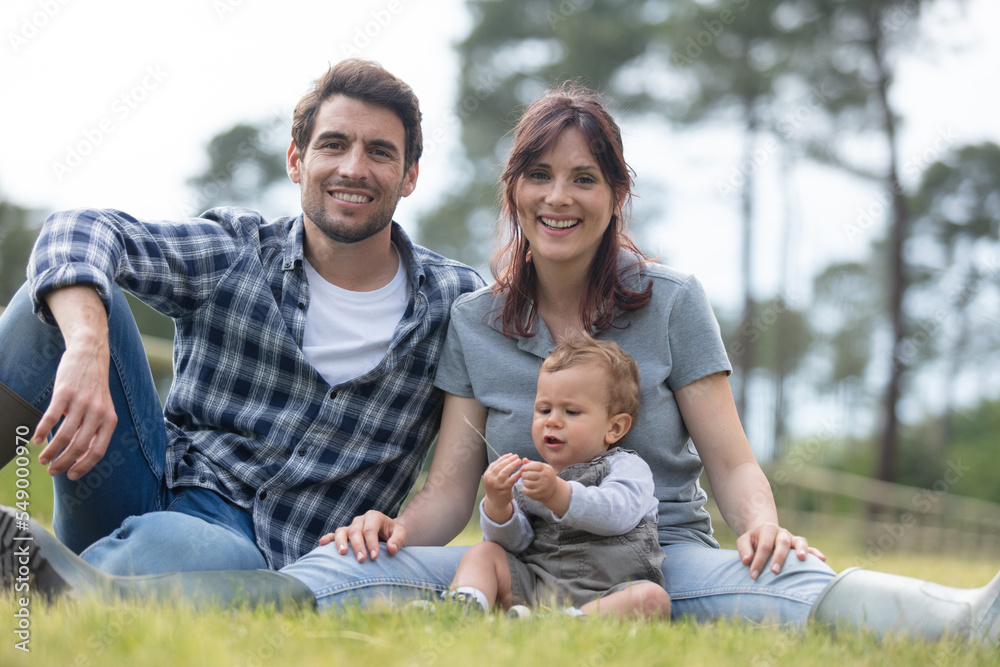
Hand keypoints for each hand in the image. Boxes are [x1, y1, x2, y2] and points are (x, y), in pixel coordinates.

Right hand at [35, 287, 116, 479]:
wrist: (90, 355)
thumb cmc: (93, 387)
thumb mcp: (103, 408)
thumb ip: (95, 429)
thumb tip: (82, 456)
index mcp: (110, 419)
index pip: (97, 450)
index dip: (84, 466)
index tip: (71, 476)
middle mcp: (98, 412)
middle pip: (79, 447)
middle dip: (64, 463)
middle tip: (52, 470)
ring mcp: (81, 402)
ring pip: (65, 435)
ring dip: (51, 451)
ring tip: (42, 458)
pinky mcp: (65, 393)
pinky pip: (51, 418)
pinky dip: (42, 432)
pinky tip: (36, 440)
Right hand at [319, 510, 407, 562]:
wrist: (388, 532)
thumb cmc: (394, 534)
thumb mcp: (401, 533)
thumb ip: (398, 540)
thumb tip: (392, 549)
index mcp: (374, 517)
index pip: (370, 529)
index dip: (372, 543)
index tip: (374, 557)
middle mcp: (360, 520)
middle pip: (356, 531)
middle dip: (358, 546)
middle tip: (361, 560)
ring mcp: (351, 526)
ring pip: (342, 531)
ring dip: (340, 542)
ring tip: (342, 553)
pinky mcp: (344, 534)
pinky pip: (334, 534)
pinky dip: (328, 538)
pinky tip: (322, 543)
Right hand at [481, 453, 523, 522]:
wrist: (496, 503)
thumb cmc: (496, 488)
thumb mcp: (493, 478)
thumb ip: (498, 470)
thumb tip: (507, 457)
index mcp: (487, 475)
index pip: (495, 463)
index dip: (504, 458)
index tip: (511, 454)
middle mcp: (490, 479)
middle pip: (500, 466)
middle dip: (509, 460)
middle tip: (516, 456)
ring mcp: (496, 484)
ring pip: (504, 472)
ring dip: (512, 465)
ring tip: (519, 461)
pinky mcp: (504, 489)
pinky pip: (511, 480)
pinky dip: (517, 474)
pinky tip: (521, 471)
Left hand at [520, 461, 569, 515]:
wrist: (553, 490)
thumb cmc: (545, 476)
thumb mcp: (542, 468)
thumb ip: (532, 463)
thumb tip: (523, 459)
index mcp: (547, 469)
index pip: (534, 465)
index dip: (526, 466)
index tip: (523, 468)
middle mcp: (546, 478)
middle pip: (528, 474)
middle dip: (523, 474)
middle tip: (524, 475)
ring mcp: (543, 487)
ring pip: (526, 483)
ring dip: (524, 482)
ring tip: (526, 481)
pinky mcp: (539, 494)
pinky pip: (526, 491)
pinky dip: (524, 489)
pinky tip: (526, 488)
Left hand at [736, 522, 825, 579]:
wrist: (766, 533)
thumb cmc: (754, 541)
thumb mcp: (744, 541)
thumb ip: (744, 549)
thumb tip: (747, 561)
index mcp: (767, 530)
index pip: (763, 546)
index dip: (758, 561)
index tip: (753, 576)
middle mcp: (782, 533)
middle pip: (782, 543)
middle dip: (779, 557)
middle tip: (774, 571)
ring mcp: (793, 539)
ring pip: (800, 541)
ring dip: (802, 549)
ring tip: (801, 559)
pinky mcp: (801, 546)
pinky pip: (811, 548)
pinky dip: (816, 553)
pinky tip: (822, 560)